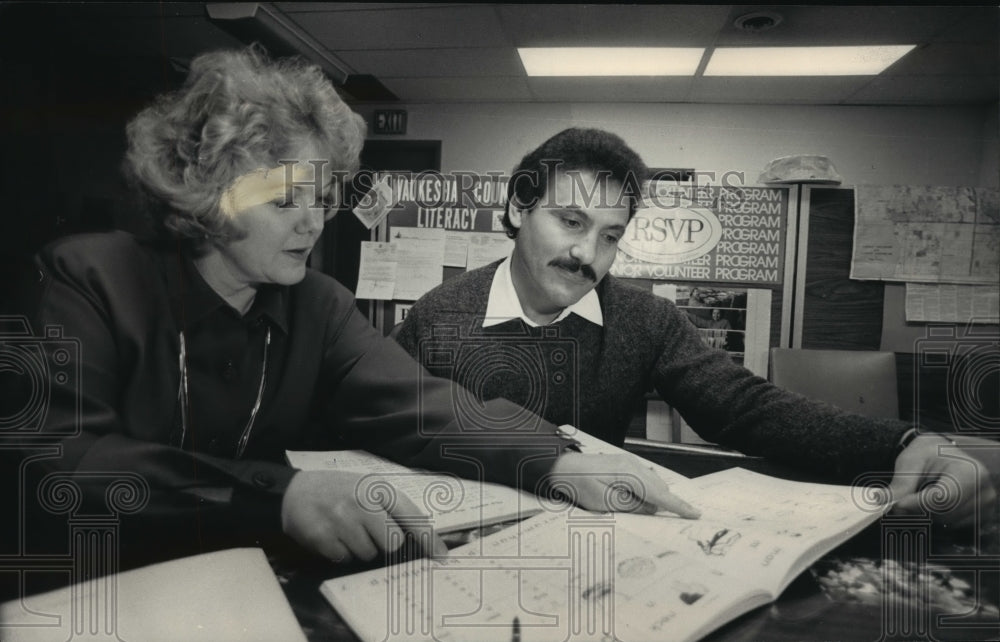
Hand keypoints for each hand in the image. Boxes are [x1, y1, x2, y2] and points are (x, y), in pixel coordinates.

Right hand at [281, 470, 447, 562]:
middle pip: (392, 543)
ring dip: (360, 548)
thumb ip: (393, 510)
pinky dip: (340, 552)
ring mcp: (340, 519)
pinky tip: (332, 535)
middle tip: (368, 531)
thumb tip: (423, 541)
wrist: (295, 491)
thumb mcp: (368, 489)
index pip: (411, 515)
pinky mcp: (322, 536)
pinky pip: (344, 558)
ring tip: (346, 530)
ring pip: (367, 554)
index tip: (441, 556)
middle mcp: (361, 501)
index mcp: (377, 488)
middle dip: (383, 544)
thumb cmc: (340, 491)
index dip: (428, 538)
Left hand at [546, 452, 699, 518]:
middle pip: (660, 488)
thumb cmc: (578, 485)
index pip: (659, 494)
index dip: (678, 506)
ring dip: (652, 498)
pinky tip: (632, 499)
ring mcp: (629, 462)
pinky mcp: (624, 464)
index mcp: (629, 474)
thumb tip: (651, 509)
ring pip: (652, 484)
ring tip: (633, 507)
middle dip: (665, 504)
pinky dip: (645, 491)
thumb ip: (630, 506)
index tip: (694, 514)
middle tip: (663, 516)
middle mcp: (632, 465)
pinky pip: (643, 479)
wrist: (561, 467)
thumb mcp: (603, 503)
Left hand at [887, 433, 997, 527]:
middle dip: (919, 508)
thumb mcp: (911, 462)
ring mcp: (985, 505)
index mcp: (969, 472)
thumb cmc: (929, 454)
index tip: (897, 504)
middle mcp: (983, 491)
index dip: (916, 504)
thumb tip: (883, 502)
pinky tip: (935, 501)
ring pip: (946, 522)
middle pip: (943, 513)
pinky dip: (938, 517)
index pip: (942, 499)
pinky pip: (953, 525)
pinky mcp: (981, 516)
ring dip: (928, 513)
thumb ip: (900, 484)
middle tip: (906, 497)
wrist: (944, 453)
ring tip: (923, 493)